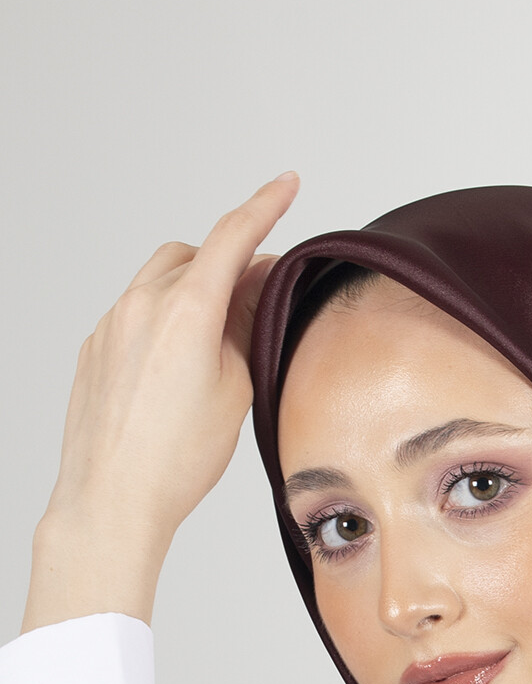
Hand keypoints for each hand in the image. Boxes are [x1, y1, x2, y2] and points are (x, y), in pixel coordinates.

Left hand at [22, 172, 299, 632]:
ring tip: (219, 338)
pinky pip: (134, 313)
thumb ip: (244, 328)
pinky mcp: (94, 349)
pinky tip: (179, 365)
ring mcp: (111, 325)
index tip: (286, 184)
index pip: (232, 237)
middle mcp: (141, 305)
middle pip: (193, 255)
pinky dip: (163, 318)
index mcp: (185, 310)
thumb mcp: (235, 390)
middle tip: (261, 295)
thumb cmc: (175, 460)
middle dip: (227, 262)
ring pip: (160, 280)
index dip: (265, 206)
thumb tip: (249, 292)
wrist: (112, 499)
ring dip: (193, 289)